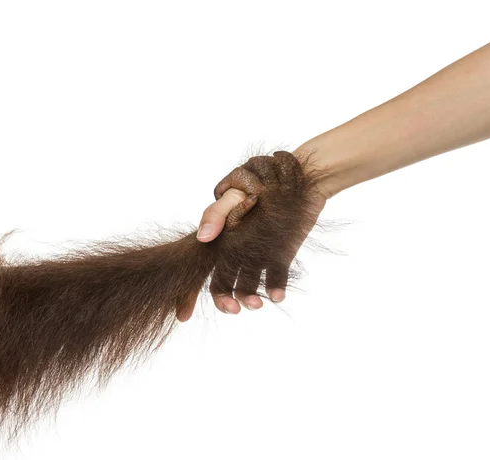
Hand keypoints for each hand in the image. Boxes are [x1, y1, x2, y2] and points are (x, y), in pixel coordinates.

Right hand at [194, 151, 325, 315]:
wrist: (293, 177)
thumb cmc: (255, 181)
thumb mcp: (233, 194)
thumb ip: (216, 214)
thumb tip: (203, 238)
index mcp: (220, 241)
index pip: (204, 272)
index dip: (196, 295)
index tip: (196, 313)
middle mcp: (237, 252)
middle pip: (225, 285)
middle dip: (229, 301)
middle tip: (239, 308)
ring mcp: (258, 255)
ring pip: (250, 285)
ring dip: (251, 297)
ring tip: (259, 303)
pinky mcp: (280, 256)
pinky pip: (276, 278)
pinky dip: (276, 288)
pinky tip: (278, 295)